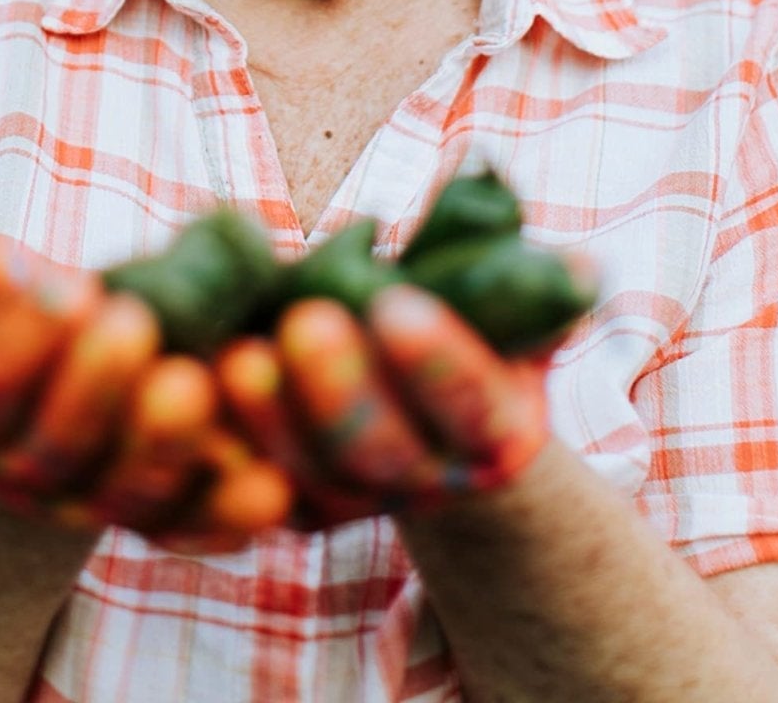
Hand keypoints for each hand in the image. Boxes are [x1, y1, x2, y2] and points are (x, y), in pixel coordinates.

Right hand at [0, 195, 292, 548]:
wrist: (90, 366)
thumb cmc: (35, 311)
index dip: (20, 346)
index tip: (65, 288)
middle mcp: (30, 476)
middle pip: (56, 449)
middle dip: (94, 389)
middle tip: (133, 322)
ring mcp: (101, 505)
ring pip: (128, 493)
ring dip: (164, 445)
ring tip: (197, 381)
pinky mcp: (172, 524)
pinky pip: (199, 528)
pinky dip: (232, 512)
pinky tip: (271, 483)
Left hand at [216, 282, 552, 530]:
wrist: (442, 417)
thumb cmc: (478, 332)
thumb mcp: (517, 308)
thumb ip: (540, 287)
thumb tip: (582, 270)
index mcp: (497, 429)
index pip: (473, 404)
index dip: (438, 358)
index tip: (395, 301)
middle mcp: (432, 479)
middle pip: (383, 452)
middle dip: (342, 388)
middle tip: (304, 321)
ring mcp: (362, 500)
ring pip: (313, 477)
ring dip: (270, 421)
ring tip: (234, 356)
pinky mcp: (301, 506)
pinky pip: (261, 492)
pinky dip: (228, 449)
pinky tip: (195, 388)